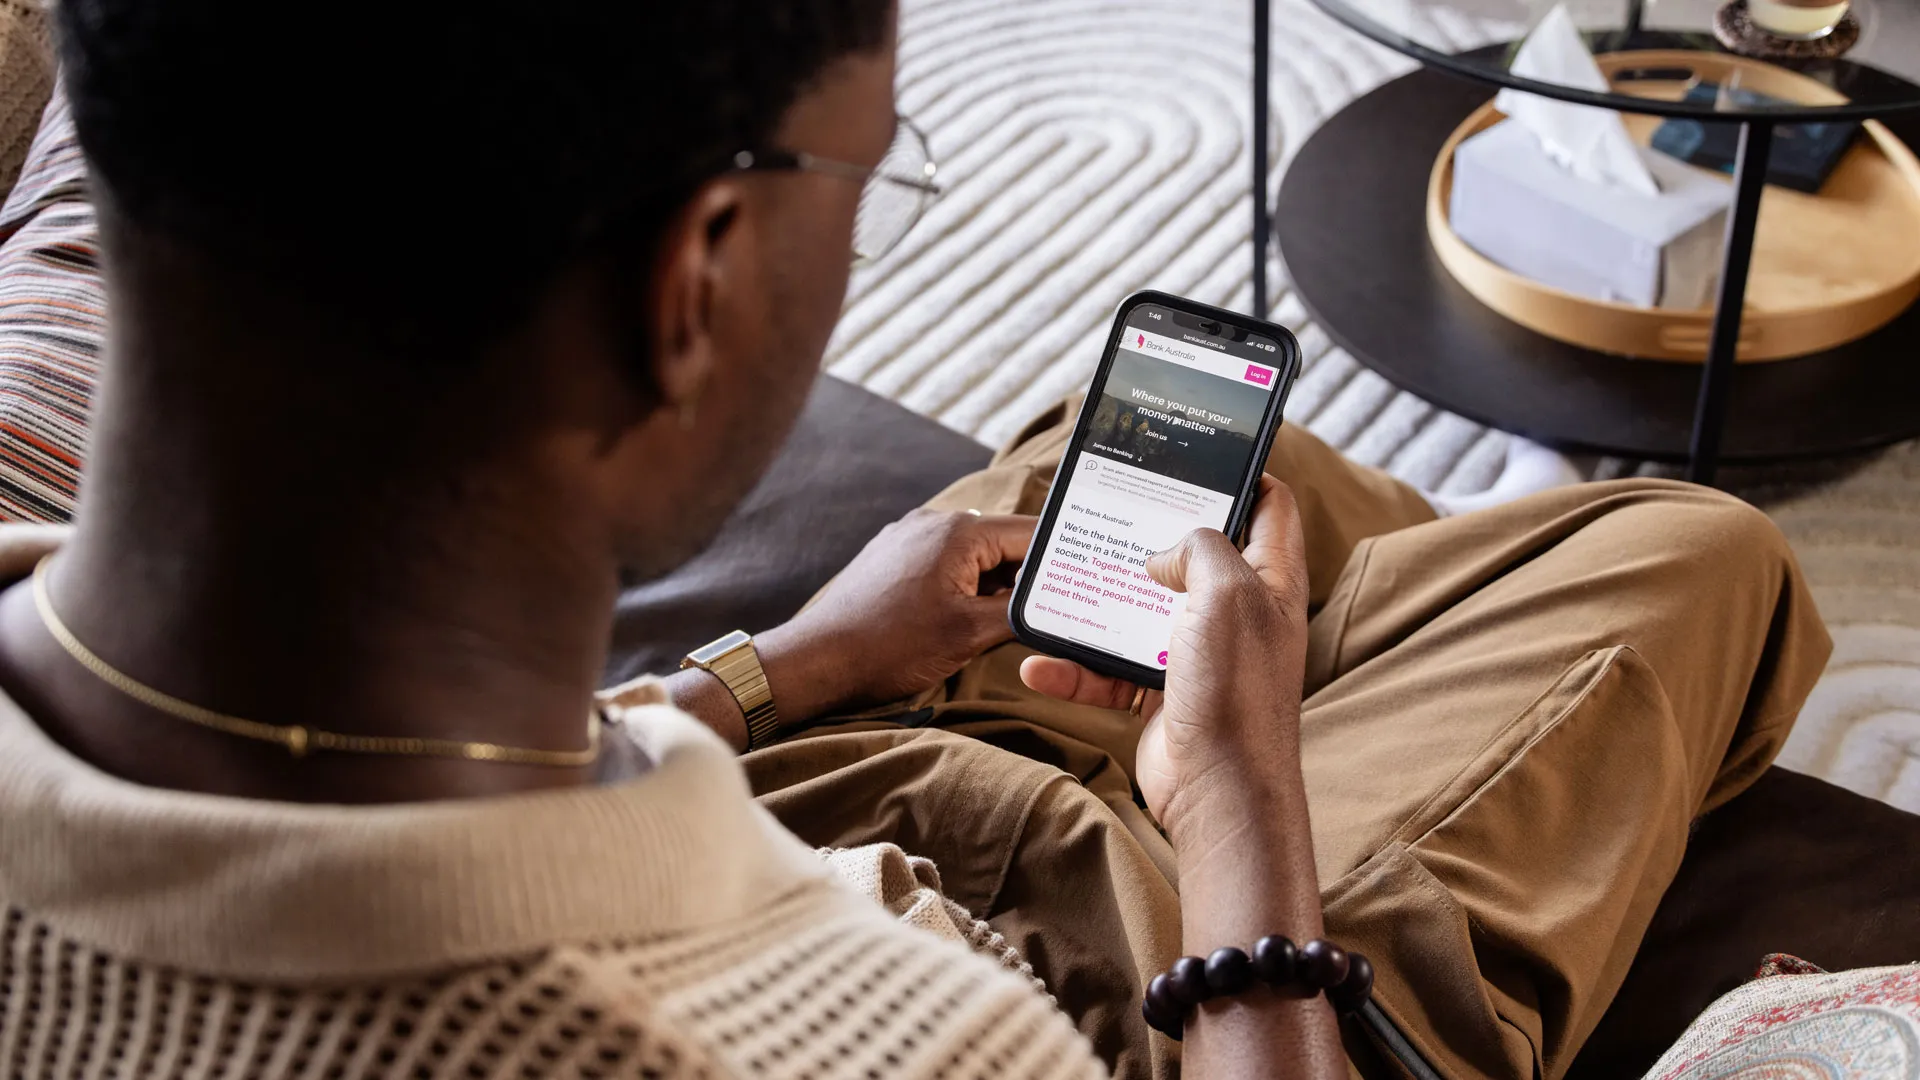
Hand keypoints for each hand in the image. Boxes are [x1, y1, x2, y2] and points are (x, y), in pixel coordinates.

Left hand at [758, 509, 1035, 723]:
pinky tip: (973, 616)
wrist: (817, 661)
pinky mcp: (893, 559)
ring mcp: (909, 538)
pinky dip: (966, 586)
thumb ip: (1018, 612)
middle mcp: (933, 523)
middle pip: (1003, 544)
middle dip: (1030, 576)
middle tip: (1062, 604)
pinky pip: (945, 564)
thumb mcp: (968, 634)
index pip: (1030, 534)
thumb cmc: (888, 647)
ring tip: (1017, 618)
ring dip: (996, 585)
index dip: (1062, 559)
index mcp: (958, 532)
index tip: (1088, 578)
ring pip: (975, 557)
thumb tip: (1055, 606)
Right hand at [1019, 476, 1310, 846]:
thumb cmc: (1236, 692)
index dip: (1243, 474)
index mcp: (1270, 581)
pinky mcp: (1164, 693)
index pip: (1271, 508)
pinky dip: (1076, 667)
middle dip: (1152, 534)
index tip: (1198, 455)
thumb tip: (1165, 553)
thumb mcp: (1226, 594)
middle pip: (1197, 554)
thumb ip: (1199, 548)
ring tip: (1064, 580)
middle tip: (1114, 508)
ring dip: (1102, 602)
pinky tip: (1039, 663)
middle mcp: (1239, 614)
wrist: (1219, 792)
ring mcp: (1201, 655)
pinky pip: (1112, 669)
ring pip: (1145, 610)